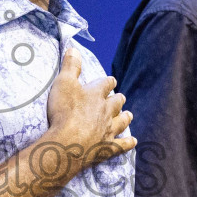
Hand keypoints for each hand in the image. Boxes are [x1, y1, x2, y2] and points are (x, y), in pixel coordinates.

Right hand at [45, 49, 134, 170]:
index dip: (108, 82)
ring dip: (125, 117)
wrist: (68, 143)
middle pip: (116, 103)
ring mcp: (109, 130)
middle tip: (120, 98)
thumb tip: (74, 48)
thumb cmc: (64, 112)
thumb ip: (70, 66)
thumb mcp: (63, 83)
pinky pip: (122, 145)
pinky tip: (133, 141)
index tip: (110, 80)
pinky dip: (128, 143)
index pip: (106, 84)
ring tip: (128, 115)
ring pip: (122, 121)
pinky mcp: (108, 147)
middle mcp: (106, 111)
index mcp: (96, 94)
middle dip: (118, 99)